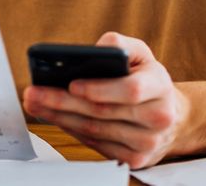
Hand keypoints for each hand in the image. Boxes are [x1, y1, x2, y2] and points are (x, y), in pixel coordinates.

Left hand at [22, 32, 190, 168]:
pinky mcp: (135, 159)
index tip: (71, 84)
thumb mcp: (141, 54)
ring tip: (36, 103)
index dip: (99, 89)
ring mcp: (147, 142)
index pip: (130, 90)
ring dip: (60, 117)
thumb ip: (119, 45)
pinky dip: (72, 130)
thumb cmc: (148, 79)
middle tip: (35, 93)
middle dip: (63, 102)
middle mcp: (158, 117)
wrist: (170, 115)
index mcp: (160, 86)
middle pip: (103, 112)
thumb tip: (92, 51)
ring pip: (95, 130)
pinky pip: (96, 144)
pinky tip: (55, 118)